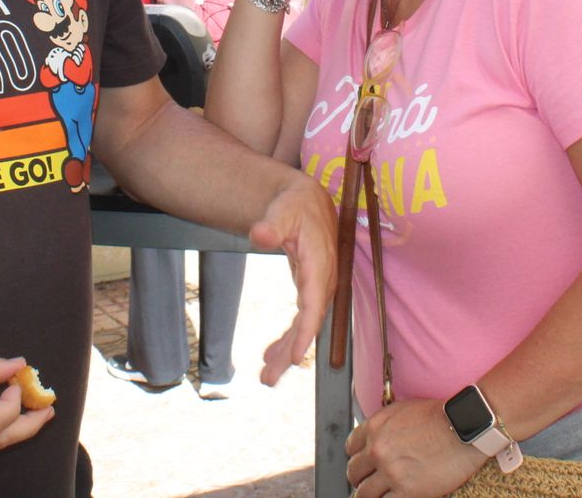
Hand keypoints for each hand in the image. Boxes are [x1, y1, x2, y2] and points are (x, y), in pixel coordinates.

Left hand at [249, 175, 336, 385]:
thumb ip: (272, 223)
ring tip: (266, 376)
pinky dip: (287, 339)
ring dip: (287, 352)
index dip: (306, 332)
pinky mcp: (310, 291)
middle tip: (269, 379)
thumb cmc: (296, 205)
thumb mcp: (283, 209)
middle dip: (291, 352)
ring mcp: (317, 288)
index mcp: (319, 264)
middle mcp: (322, 281)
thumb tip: (259, 235)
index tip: (297, 357)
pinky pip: (300, 321)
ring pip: (304, 327)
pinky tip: (270, 354)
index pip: (314, 303)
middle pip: (309, 323)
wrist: (308, 202)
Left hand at [346, 398, 486, 497]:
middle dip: (359, 478)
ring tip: (374, 496)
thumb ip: (385, 425)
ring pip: (364, 493)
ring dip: (368, 495)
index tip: (362, 464)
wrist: (463, 428)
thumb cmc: (440, 416)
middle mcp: (377, 450)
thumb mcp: (403, 410)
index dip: (357, 457)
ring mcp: (390, 472)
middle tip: (366, 482)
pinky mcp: (407, 491)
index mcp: (375, 428)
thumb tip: (377, 438)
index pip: (350, 448)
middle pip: (354, 472)